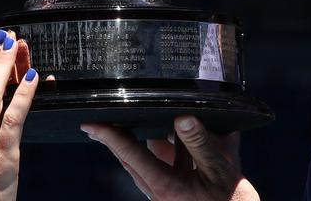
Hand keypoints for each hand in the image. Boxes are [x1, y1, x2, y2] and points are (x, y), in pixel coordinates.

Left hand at [81, 116, 258, 200]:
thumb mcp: (221, 169)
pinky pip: (157, 167)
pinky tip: (166, 132)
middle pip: (128, 158)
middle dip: (112, 139)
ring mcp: (164, 193)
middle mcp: (158, 191)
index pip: (129, 153)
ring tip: (120, 124)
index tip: (89, 124)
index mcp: (165, 185)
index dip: (108, 135)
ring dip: (131, 144)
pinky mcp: (173, 193)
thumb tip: (181, 118)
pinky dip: (154, 149)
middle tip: (94, 121)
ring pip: (140, 164)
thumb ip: (200, 143)